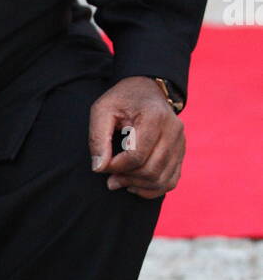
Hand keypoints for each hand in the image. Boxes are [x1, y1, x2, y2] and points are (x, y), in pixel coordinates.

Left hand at [89, 76, 185, 198]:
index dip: (116, 167)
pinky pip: (171, 181)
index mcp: (154, 117)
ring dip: (138, 186)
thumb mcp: (102, 111)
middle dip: (126, 179)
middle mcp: (174, 130)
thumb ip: (98, 138)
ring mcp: (181, 142)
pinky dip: (152, 189)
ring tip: (120, 180)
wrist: (146, 90)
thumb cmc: (121, 100)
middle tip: (109, 177)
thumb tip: (99, 168)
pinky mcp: (181, 152)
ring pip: (162, 180)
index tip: (102, 165)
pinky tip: (134, 185)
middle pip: (151, 170)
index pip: (136, 156)